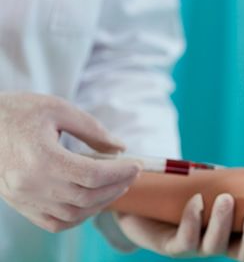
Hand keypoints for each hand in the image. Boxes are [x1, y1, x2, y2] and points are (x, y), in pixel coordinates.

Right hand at [0, 92, 141, 232]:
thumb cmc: (19, 111)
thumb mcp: (58, 109)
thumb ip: (93, 130)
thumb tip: (120, 148)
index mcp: (41, 158)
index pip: (92, 175)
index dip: (120, 172)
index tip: (137, 164)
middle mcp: (30, 184)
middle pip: (87, 197)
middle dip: (117, 187)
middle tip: (132, 174)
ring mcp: (23, 198)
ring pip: (73, 215)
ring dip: (101, 203)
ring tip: (116, 186)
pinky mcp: (19, 204)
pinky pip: (55, 223)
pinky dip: (79, 216)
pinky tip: (92, 200)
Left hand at [116, 194, 243, 260]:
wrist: (146, 204)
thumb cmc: (190, 191)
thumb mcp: (218, 184)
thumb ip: (242, 185)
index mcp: (238, 230)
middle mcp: (222, 242)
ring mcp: (198, 246)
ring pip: (215, 247)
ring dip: (221, 223)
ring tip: (224, 198)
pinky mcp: (173, 246)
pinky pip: (186, 239)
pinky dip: (193, 220)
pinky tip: (196, 201)